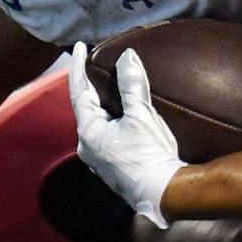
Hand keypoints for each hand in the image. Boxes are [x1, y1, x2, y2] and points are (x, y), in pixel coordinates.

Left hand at [69, 42, 185, 228]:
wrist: (162, 194)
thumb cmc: (150, 154)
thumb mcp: (141, 116)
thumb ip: (131, 85)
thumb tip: (127, 57)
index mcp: (89, 132)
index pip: (79, 92)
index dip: (79, 68)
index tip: (79, 48)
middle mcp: (87, 147)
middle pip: (86, 108)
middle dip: (91, 87)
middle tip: (94, 64)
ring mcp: (99, 159)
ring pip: (97, 123)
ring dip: (103, 105)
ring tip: (110, 87)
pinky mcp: (111, 167)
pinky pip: (107, 136)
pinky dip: (112, 120)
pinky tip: (122, 116)